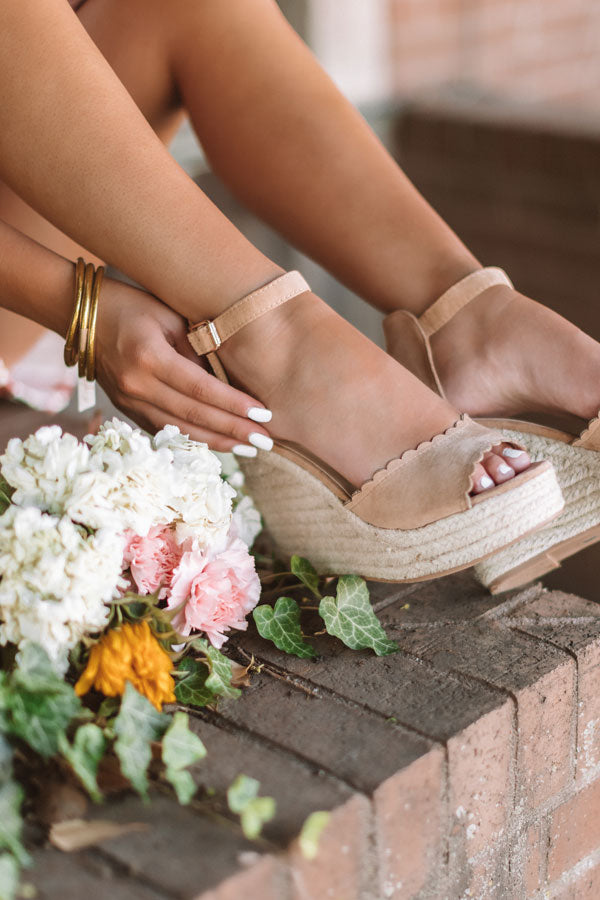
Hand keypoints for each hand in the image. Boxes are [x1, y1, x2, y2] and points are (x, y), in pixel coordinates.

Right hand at [95, 277, 270, 452]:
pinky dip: (195, 438)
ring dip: (218, 442)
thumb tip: (227, 382)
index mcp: (149, 357)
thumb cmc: (132, 306)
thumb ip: (197, 349)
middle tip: (265, 441)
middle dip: (233, 431)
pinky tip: (220, 443)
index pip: (201, 389)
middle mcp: (137, 386)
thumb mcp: (168, 317)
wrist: (84, 318)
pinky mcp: (127, 410)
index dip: (233, 406)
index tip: (263, 415)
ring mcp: (128, 402)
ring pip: (180, 430)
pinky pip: (166, 430)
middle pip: (193, 416)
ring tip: (249, 448)